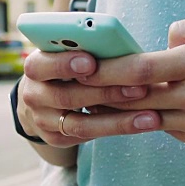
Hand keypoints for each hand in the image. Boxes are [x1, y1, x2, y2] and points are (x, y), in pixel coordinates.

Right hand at [18, 49, 162, 147]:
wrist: (42, 97)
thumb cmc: (66, 66)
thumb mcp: (66, 51)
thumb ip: (84, 47)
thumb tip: (120, 46)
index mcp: (35, 66)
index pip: (44, 64)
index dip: (66, 63)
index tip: (92, 62)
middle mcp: (34, 95)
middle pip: (68, 96)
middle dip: (106, 92)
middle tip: (140, 88)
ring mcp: (43, 120)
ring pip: (81, 124)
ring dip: (119, 121)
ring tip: (151, 117)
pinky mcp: (56, 139)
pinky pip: (87, 136)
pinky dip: (115, 130)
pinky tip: (141, 125)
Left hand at [80, 14, 184, 153]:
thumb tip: (159, 43)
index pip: (144, 68)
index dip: (109, 69)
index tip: (83, 66)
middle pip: (137, 96)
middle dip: (101, 92)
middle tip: (72, 87)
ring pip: (145, 117)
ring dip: (115, 111)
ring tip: (88, 102)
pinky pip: (165, 129)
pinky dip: (144, 120)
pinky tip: (126, 114)